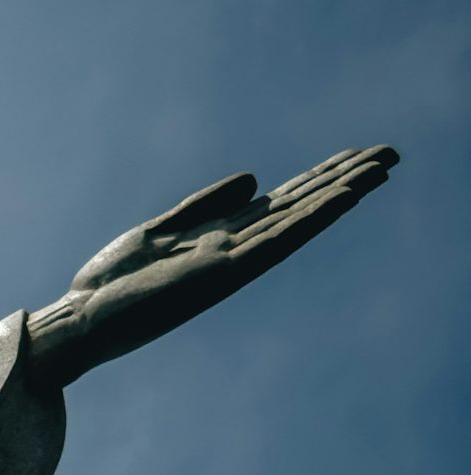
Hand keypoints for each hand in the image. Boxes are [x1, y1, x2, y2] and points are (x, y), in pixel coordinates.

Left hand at [25, 144, 395, 387]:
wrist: (81, 321)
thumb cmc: (112, 283)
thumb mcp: (159, 229)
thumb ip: (205, 205)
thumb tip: (255, 179)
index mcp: (221, 237)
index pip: (281, 202)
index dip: (319, 178)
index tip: (356, 155)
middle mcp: (236, 248)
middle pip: (299, 206)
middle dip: (343, 180)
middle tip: (391, 154)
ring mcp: (233, 260)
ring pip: (298, 219)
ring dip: (340, 193)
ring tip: (381, 168)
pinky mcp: (222, 272)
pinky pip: (277, 240)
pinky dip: (312, 218)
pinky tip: (342, 198)